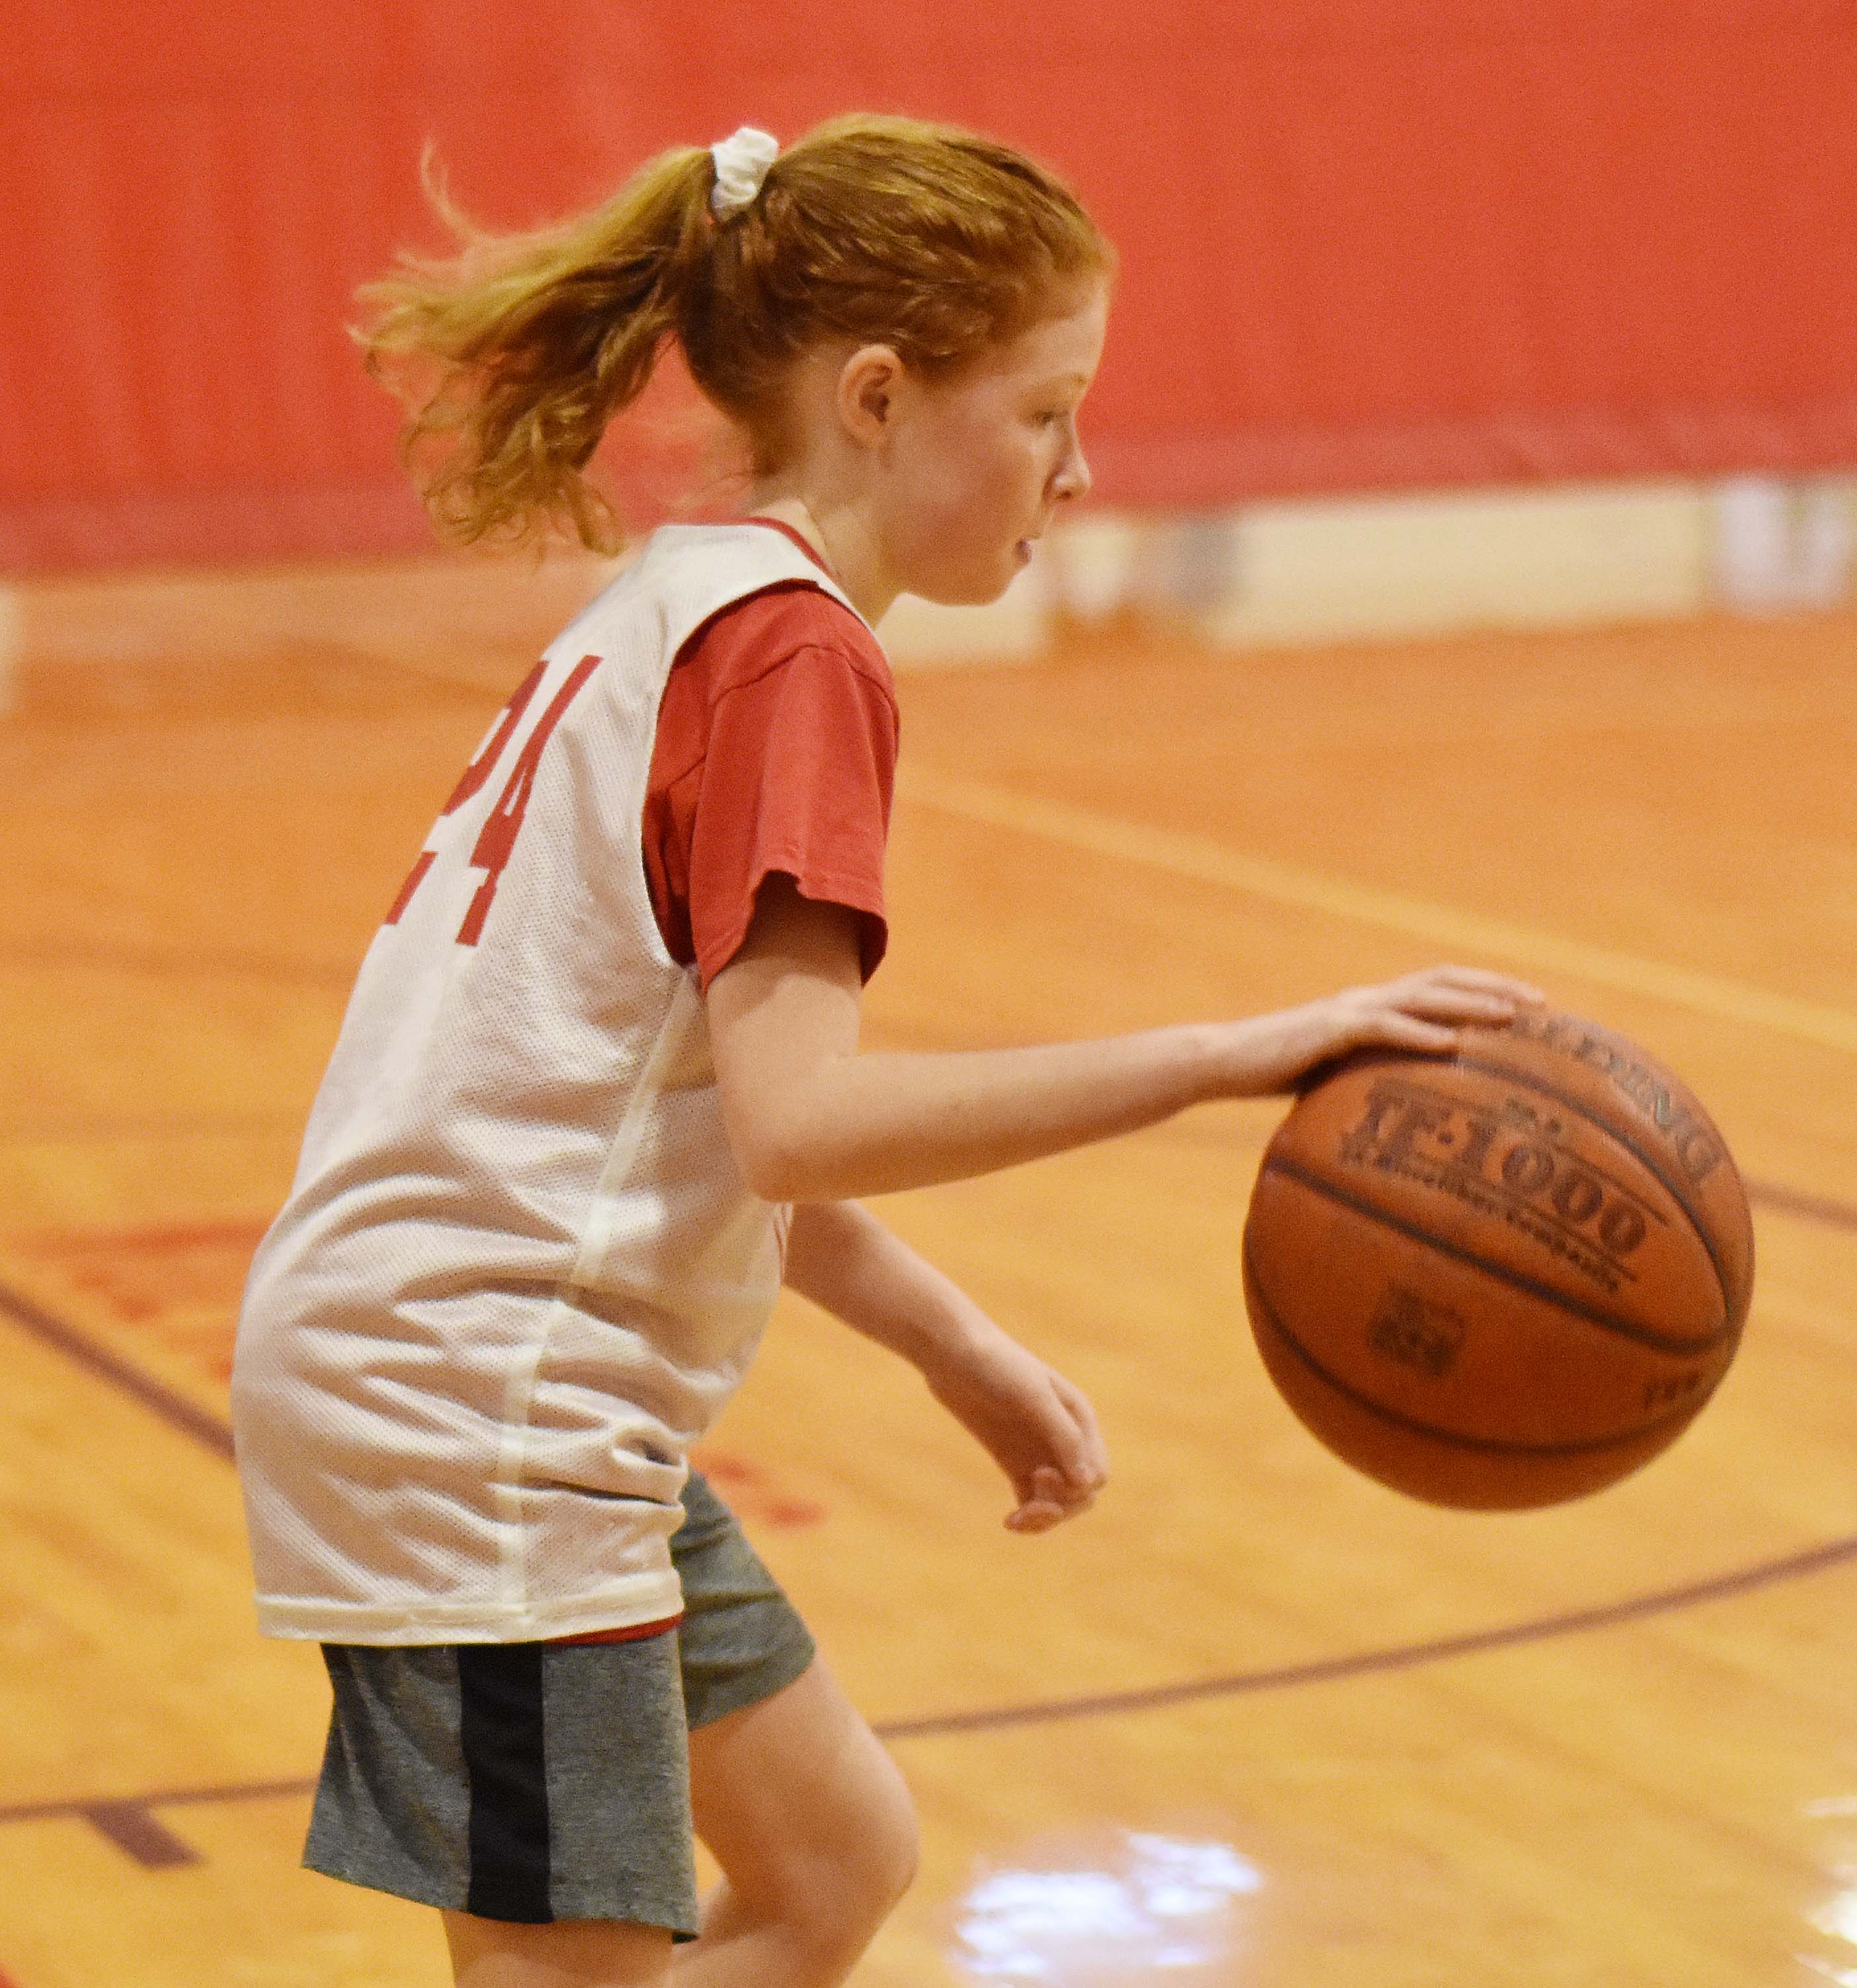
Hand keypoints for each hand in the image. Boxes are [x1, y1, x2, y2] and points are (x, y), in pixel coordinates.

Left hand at [921, 1320, 1108, 1532]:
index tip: (1040, 1475)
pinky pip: (1032, 1500)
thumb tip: (1088, 1483)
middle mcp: (1065, 1438)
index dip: (1076, 1488)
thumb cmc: (996, 1365)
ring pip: (1058, 1501)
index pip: (1096, 1474)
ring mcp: (1039, 1450)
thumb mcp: (1032, 1396)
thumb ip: (1063, 1436)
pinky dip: (1027, 1515)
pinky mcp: (1014, 1460)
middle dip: (1060, 1507)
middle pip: (1081, 1494)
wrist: (952, 1352)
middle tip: (1027, 1509)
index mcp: (1080, 1419)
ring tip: (1016, 1520)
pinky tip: (1009, 1521)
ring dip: (1044, 1517)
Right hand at [1239, 967, 1547, 1094]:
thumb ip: (1368, 1085)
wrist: (1224, 1062)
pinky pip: (1382, 1027)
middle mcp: (1367, 999)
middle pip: (1443, 979)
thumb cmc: (1273, 1075)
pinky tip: (1450, 1044)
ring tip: (1510, 1015)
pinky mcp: (1329, 1028)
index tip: (1531, 1005)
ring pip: (1421, 996)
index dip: (1485, 988)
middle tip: (1542, 1003)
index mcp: (1371, 1008)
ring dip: (1469, 1003)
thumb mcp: (1332, 1079)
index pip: (1438, 986)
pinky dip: (1419, 1032)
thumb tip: (1404, 1121)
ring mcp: (1349, 1010)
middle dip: (1494, 986)